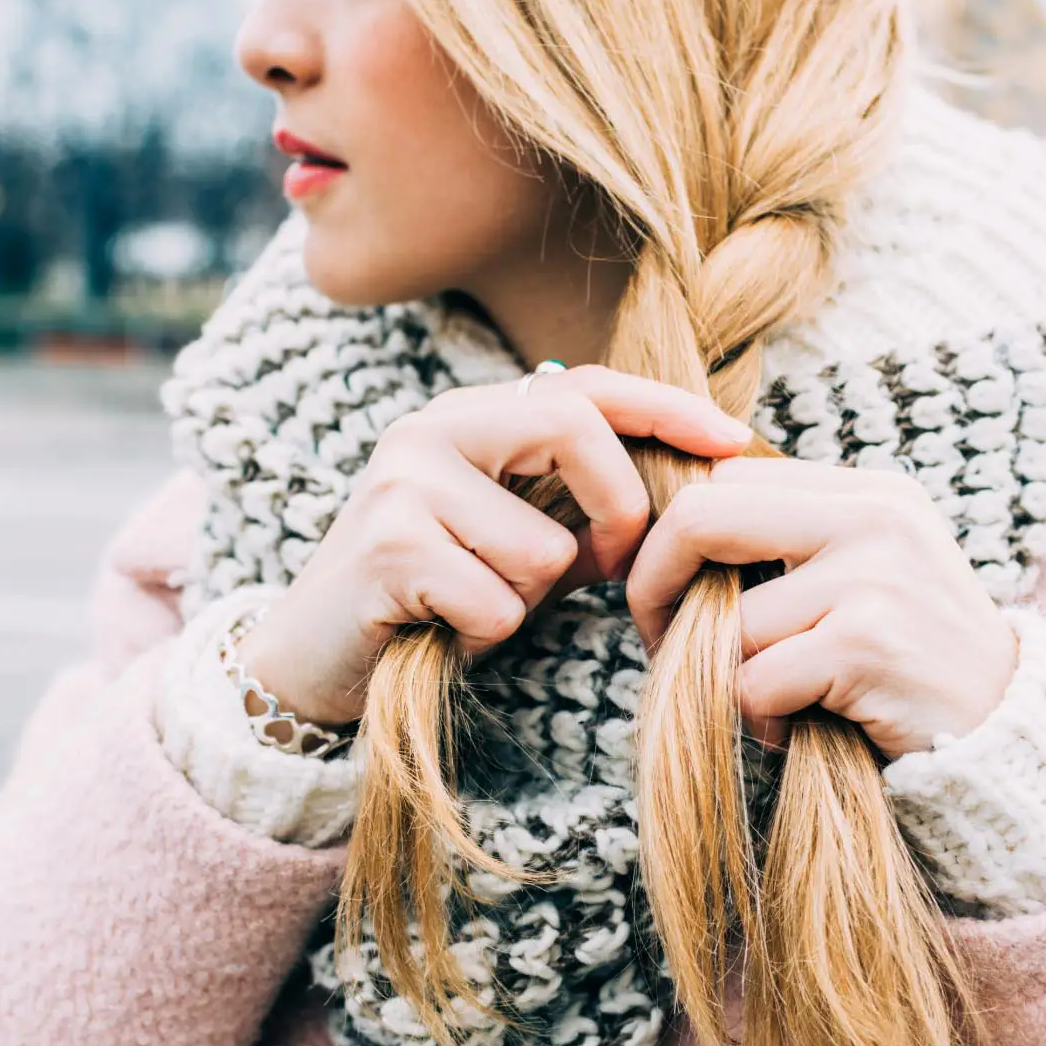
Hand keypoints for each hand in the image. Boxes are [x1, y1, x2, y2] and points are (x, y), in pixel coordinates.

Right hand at [237, 366, 753, 725]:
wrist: (312, 661)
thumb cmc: (433, 599)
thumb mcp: (518, 541)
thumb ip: (584, 509)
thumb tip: (692, 486)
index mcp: (468, 418)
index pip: (583, 385)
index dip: (665, 408)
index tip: (734, 441)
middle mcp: (430, 430)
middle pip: (573, 429)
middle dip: (618, 509)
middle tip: (610, 568)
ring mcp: (401, 485)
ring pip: (542, 547)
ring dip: (526, 600)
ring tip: (473, 607)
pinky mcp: (385, 549)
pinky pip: (499, 604)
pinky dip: (485, 636)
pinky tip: (441, 631)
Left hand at [625, 460, 1018, 758]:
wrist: (1009, 734)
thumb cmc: (916, 665)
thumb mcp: (870, 576)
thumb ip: (794, 546)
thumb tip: (672, 537)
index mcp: (868, 491)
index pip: (726, 479)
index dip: (675, 539)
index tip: (667, 594)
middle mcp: (872, 516)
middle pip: (703, 517)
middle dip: (657, 585)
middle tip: (658, 640)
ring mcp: (873, 576)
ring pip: (731, 623)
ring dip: (733, 679)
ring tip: (781, 704)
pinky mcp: (866, 643)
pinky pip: (755, 682)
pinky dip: (763, 720)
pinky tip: (802, 730)